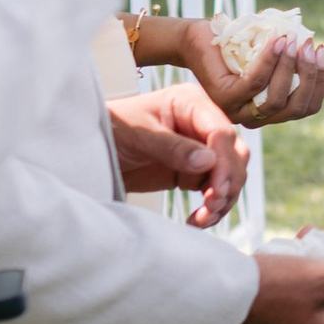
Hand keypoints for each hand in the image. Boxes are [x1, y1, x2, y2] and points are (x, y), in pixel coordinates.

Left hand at [108, 84, 250, 227]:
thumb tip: (209, 161)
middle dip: (227, 183)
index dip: (224, 163)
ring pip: (230, 174)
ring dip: (222, 199)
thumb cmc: (111, 130)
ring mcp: (201, 147)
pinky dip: (212, 207)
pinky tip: (196, 220)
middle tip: (209, 207)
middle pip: (235, 154)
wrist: (89, 150)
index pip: (222, 132)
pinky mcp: (194, 170)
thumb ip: (173, 148)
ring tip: (201, 219)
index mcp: (191, 103)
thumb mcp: (139, 136)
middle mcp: (202, 123)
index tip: (216, 192)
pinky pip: (215, 189)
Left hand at [152, 16, 323, 124]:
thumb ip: (305, 75)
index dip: (319, 82)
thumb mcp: (279, 59)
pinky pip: (255, 83)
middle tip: (310, 45)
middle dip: (309, 76)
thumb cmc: (240, 47)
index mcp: (271, 112)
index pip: (307, 108)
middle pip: (296, 108)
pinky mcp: (223, 97)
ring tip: (293, 40)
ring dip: (290, 67)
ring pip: (276, 99)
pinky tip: (277, 41)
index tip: (320, 50)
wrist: (199, 38)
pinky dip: (270, 61)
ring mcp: (237, 110)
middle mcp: (255, 117)